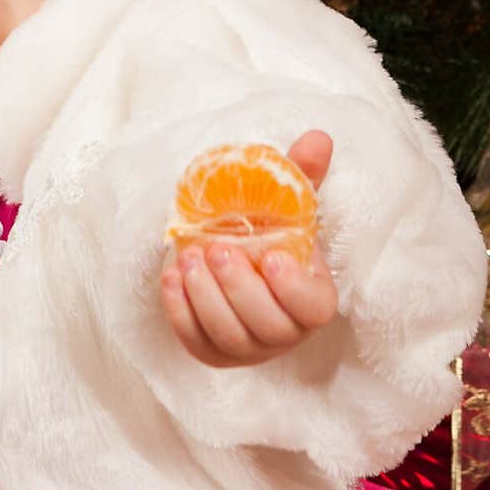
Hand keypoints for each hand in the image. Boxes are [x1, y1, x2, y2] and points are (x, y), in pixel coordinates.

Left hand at [160, 130, 338, 367]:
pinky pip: (196, 341)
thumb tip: (317, 138)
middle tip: (218, 249)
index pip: (312, 308)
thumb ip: (303, 174)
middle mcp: (285, 332)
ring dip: (205, 298)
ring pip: (229, 336)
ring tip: (190, 258)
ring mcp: (249, 348)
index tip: (271, 257)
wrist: (238, 255)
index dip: (292, 289)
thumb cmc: (271, 232)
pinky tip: (172, 277)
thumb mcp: (288, 204)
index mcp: (313, 298)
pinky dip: (180, 311)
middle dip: (239, 289)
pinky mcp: (213, 352)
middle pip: (267, 326)